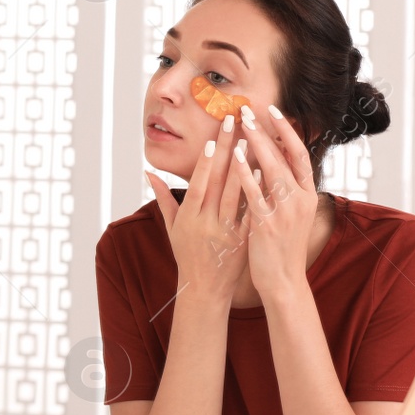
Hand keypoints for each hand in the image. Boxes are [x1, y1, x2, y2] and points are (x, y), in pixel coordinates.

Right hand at [145, 113, 248, 307]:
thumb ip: (163, 199)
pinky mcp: (244, 240)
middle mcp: (206, 223)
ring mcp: (227, 232)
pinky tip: (264, 172)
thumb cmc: (187, 256)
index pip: (197, 185)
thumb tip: (150, 173)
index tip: (211, 140)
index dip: (204, 163)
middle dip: (226, 151)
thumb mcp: (171, 229)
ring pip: (237, 194)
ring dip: (245, 165)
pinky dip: (258, 192)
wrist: (205, 290)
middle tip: (233, 124)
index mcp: (188, 218)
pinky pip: (252, 212)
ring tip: (250, 140)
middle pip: (218, 182)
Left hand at [226, 103, 317, 294]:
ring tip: (242, 123)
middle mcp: (301, 200)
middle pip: (286, 155)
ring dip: (257, 143)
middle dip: (268, 130)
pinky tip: (235, 157)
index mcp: (308, 195)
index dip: (288, 131)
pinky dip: (246, 173)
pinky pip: (255, 193)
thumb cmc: (283, 247)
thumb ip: (287, 188)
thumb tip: (276, 161)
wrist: (285, 281)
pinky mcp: (268, 224)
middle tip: (250, 109)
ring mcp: (286, 212)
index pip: (300, 154)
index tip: (274, 110)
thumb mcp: (292, 214)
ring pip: (273, 169)